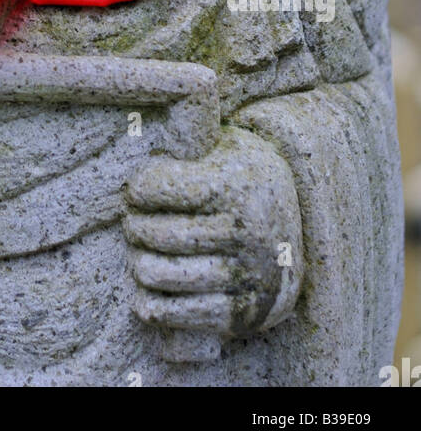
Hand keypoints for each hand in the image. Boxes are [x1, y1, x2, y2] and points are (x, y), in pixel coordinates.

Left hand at [124, 125, 301, 340]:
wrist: (298, 240)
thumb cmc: (248, 183)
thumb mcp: (230, 149)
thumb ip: (191, 140)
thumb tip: (138, 116)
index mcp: (236, 186)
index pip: (157, 187)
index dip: (136, 190)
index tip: (135, 191)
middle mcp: (245, 232)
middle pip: (156, 234)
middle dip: (133, 227)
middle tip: (132, 222)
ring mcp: (244, 277)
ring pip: (160, 274)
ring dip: (137, 265)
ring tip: (138, 252)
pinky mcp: (240, 314)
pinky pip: (177, 314)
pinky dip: (150, 305)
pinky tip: (144, 291)